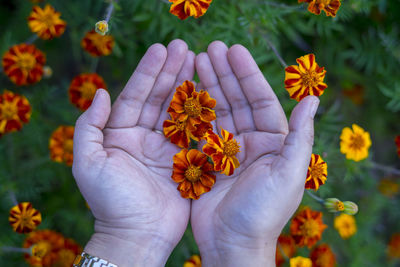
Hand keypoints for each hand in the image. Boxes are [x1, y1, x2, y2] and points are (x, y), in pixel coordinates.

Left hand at [72, 39, 194, 266]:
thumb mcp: (88, 163)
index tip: (161, 49)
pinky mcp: (185, 160)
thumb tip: (101, 92)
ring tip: (198, 60)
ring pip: (178, 111)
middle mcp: (143, 136)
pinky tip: (210, 93)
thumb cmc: (110, 201)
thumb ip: (89, 126)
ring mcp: (166, 147)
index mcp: (120, 134)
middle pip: (158, 98)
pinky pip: (194, 133)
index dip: (147, 72)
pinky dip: (202, 113)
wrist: (137, 235)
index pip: (135, 95)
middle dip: (170, 71)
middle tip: (184, 46)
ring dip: (187, 86)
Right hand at [191, 41, 319, 265]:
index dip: (248, 74)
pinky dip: (194, 111)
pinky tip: (186, 92)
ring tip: (196, 61)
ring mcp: (228, 151)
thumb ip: (300, 136)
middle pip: (237, 100)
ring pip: (218, 111)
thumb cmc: (263, 212)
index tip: (233, 51)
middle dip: (225, 73)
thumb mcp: (287, 173)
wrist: (232, 243)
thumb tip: (313, 99)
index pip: (260, 100)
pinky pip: (201, 130)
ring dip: (209, 86)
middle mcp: (252, 143)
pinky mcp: (208, 161)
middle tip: (210, 48)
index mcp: (274, 143)